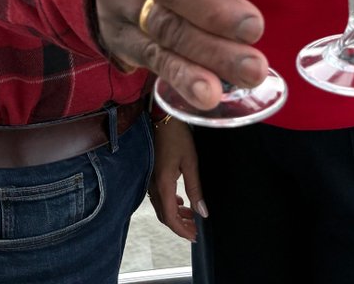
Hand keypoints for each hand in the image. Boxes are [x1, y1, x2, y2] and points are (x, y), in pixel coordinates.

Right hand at [148, 118, 206, 241]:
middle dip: (180, 225)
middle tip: (195, 230)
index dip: (182, 230)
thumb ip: (195, 188)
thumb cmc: (177, 136)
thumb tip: (202, 212)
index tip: (194, 236)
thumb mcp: (190, 162)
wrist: (161, 117)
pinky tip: (181, 201)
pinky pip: (158, 197)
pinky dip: (170, 204)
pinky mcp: (151, 174)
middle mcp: (153, 186)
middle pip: (164, 215)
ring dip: (175, 215)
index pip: (170, 217)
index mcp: (163, 185)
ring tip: (191, 216)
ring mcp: (150, 180)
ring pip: (161, 207)